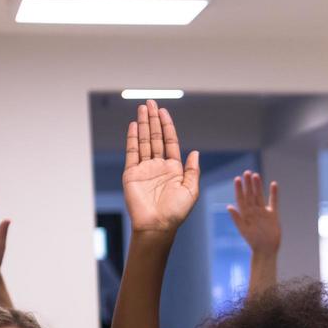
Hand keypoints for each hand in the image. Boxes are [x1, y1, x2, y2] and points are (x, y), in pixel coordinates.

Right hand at [123, 100, 199, 234]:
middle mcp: (158, 166)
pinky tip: (134, 125)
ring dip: (143, 124)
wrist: (157, 225)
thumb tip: (195, 152)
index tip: (164, 111)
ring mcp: (144, 169)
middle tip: (150, 102)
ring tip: (142, 108)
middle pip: (155, 137)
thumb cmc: (176, 212)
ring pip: (144, 141)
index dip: (167, 126)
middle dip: (153, 120)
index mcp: (174, 169)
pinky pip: (132, 152)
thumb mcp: (191, 190)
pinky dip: (132, 138)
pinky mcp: (131, 173)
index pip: (170, 142)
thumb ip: (192, 170)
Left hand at [227, 171, 280, 255]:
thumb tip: (229, 207)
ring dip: (258, 186)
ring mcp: (263, 211)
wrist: (266, 249)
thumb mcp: (243, 229)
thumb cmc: (253, 241)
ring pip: (260, 195)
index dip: (239, 189)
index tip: (237, 179)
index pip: (241, 198)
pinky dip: (273, 193)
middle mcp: (253, 211)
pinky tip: (273, 184)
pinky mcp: (273, 214)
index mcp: (245, 214)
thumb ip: (236, 218)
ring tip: (256, 175)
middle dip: (248, 184)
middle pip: (250, 194)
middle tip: (247, 172)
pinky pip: (273, 201)